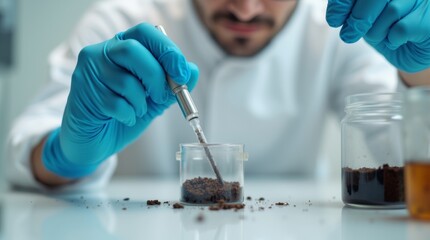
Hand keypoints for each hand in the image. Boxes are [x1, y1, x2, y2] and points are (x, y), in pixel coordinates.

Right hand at [42, 23, 198, 177]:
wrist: (94, 141)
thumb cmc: (123, 115)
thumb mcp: (154, 100)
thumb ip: (172, 86)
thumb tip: (193, 71)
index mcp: (123, 46)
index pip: (146, 32)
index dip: (167, 50)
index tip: (182, 73)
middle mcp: (102, 52)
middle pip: (133, 50)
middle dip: (156, 76)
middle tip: (163, 96)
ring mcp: (89, 71)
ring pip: (125, 79)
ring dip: (141, 101)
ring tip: (139, 110)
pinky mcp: (82, 93)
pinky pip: (114, 103)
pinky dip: (128, 114)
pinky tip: (125, 118)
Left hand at [326, 0, 429, 72]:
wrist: (415, 50)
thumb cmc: (390, 30)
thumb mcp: (367, 18)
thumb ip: (354, 10)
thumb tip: (335, 13)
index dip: (344, 2)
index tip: (334, 19)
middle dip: (358, 17)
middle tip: (349, 35)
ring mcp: (422, 0)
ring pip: (391, 11)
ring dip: (377, 31)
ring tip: (381, 36)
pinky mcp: (429, 18)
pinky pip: (402, 28)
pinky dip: (393, 39)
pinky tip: (397, 40)